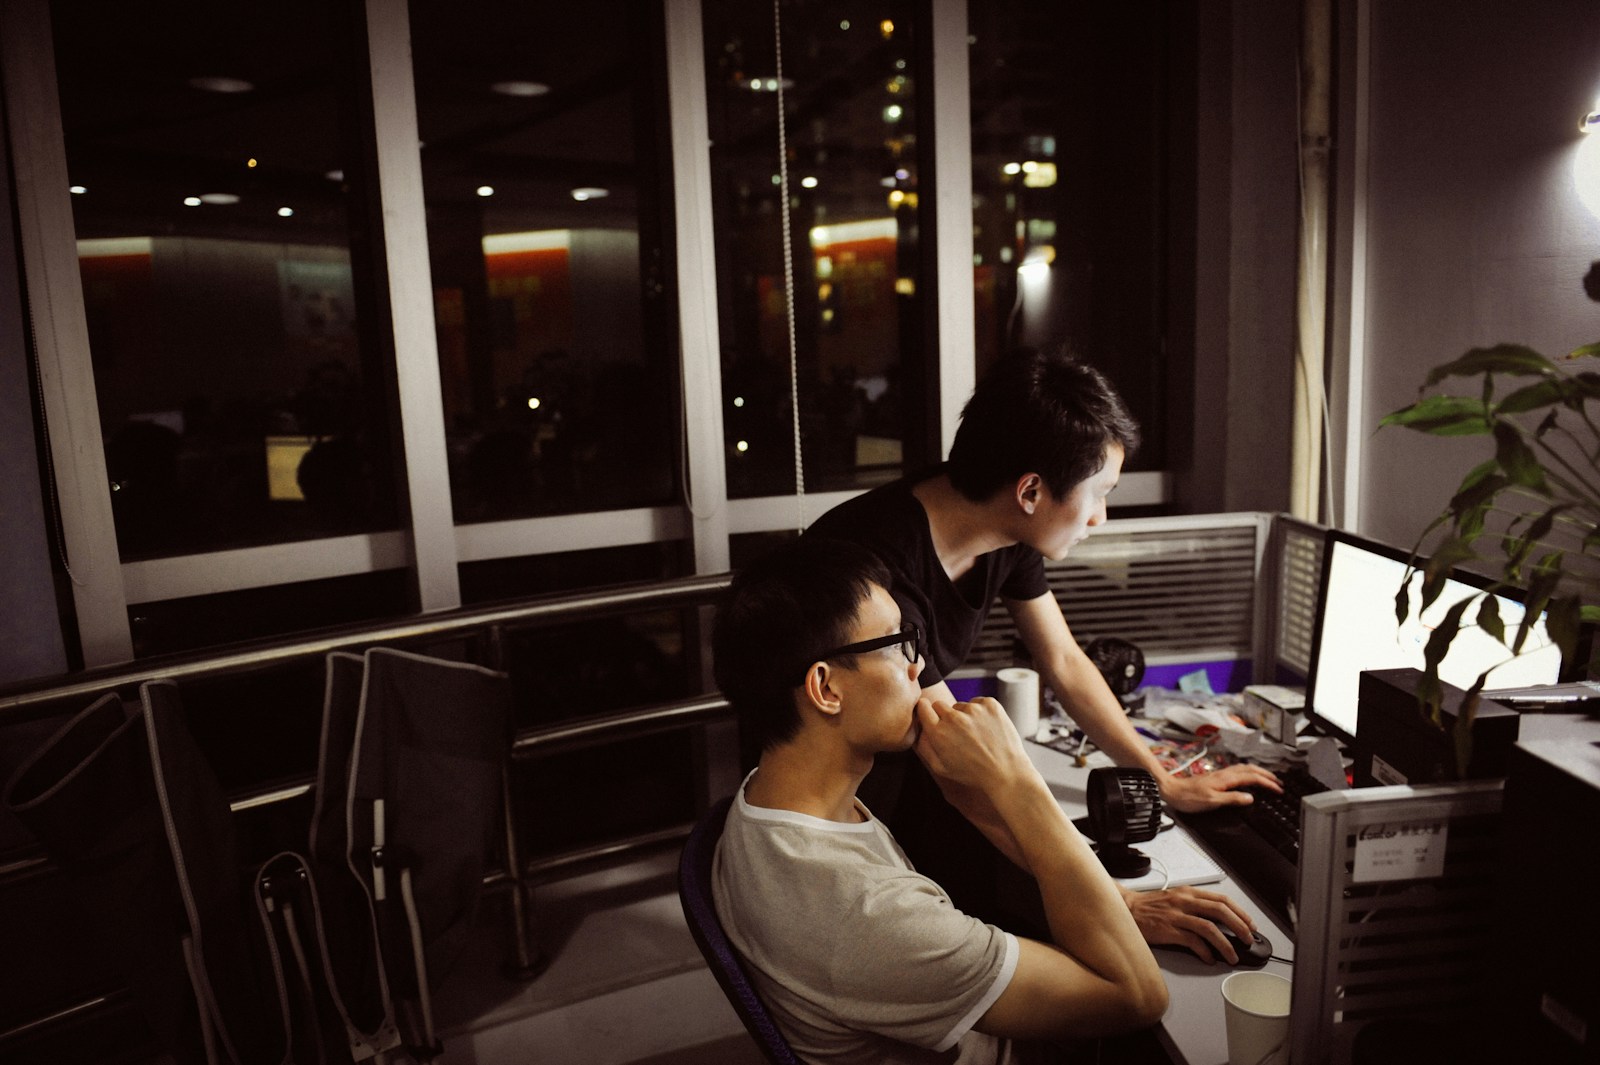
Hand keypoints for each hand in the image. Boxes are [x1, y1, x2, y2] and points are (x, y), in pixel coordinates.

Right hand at [911, 696, 1032, 793]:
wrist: (1006, 772)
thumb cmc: (973, 773)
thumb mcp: (941, 768)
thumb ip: (924, 747)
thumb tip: (918, 729)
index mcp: (938, 732)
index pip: (923, 707)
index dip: (926, 711)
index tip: (930, 715)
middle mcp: (954, 718)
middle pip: (940, 705)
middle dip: (944, 716)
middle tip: (956, 732)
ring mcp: (973, 709)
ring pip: (961, 705)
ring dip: (964, 716)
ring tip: (976, 735)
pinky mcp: (990, 704)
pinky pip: (978, 702)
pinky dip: (980, 712)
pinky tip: (986, 728)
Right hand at [1121, 885, 1255, 963]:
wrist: (1125, 909)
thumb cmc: (1150, 907)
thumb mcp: (1175, 899)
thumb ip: (1195, 906)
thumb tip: (1219, 922)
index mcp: (1188, 893)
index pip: (1221, 900)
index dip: (1240, 913)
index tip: (1250, 925)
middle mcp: (1184, 901)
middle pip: (1219, 911)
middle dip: (1239, 926)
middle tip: (1247, 939)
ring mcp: (1176, 915)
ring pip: (1209, 927)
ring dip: (1225, 944)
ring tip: (1232, 955)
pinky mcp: (1167, 930)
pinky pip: (1192, 941)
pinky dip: (1205, 952)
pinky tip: (1209, 959)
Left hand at [1159, 762, 1280, 813]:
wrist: (1171, 791)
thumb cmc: (1189, 798)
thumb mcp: (1212, 801)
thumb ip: (1232, 799)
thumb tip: (1251, 798)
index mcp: (1226, 779)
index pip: (1252, 778)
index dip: (1267, 783)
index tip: (1278, 789)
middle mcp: (1225, 774)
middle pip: (1250, 770)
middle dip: (1266, 775)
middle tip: (1278, 782)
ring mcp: (1220, 774)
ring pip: (1244, 769)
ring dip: (1258, 773)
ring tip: (1268, 779)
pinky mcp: (1216, 777)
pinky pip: (1238, 772)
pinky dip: (1249, 773)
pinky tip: (1248, 779)